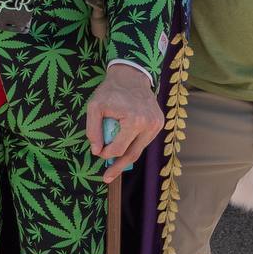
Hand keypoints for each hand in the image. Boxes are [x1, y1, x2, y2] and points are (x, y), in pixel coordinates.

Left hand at [85, 64, 162, 183]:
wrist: (131, 75)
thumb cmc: (111, 90)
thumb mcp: (94, 106)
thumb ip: (93, 129)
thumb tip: (96, 151)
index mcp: (134, 121)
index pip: (119, 148)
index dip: (106, 154)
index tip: (98, 153)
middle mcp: (149, 125)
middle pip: (132, 154)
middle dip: (118, 167)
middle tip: (106, 178)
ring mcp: (157, 124)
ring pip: (140, 149)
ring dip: (126, 156)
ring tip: (114, 166)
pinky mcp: (160, 123)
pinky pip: (144, 140)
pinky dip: (134, 144)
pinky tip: (124, 146)